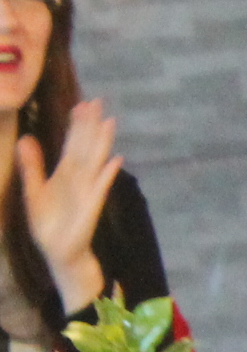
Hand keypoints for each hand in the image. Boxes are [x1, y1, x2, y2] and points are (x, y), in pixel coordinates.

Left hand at [17, 98, 119, 313]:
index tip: (82, 104)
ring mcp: (87, 190)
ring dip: (102, 142)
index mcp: (64, 173)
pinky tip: (115, 161)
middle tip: (98, 101)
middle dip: (90, 125)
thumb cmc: (49, 223)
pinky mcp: (91, 205)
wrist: (60, 251)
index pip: (72, 143)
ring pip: (95, 160)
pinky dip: (107, 174)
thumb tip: (25, 139)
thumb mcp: (34, 192)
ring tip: (110, 122)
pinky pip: (100, 187)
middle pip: (85, 146)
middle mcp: (78, 177)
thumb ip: (31, 166)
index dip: (76, 124)